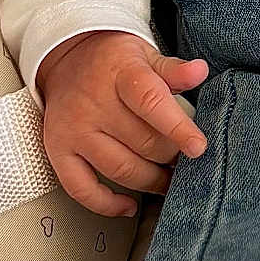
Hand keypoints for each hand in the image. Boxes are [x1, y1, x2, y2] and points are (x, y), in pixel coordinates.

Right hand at [37, 29, 208, 217]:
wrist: (65, 58)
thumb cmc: (113, 61)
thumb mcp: (145, 55)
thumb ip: (173, 70)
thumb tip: (200, 71)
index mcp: (120, 74)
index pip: (151, 102)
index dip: (178, 128)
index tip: (198, 147)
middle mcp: (94, 103)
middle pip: (144, 143)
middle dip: (171, 156)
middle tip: (183, 159)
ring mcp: (74, 130)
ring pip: (121, 169)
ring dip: (151, 181)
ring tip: (167, 179)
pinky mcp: (59, 151)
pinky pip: (82, 189)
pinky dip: (108, 204)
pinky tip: (130, 204)